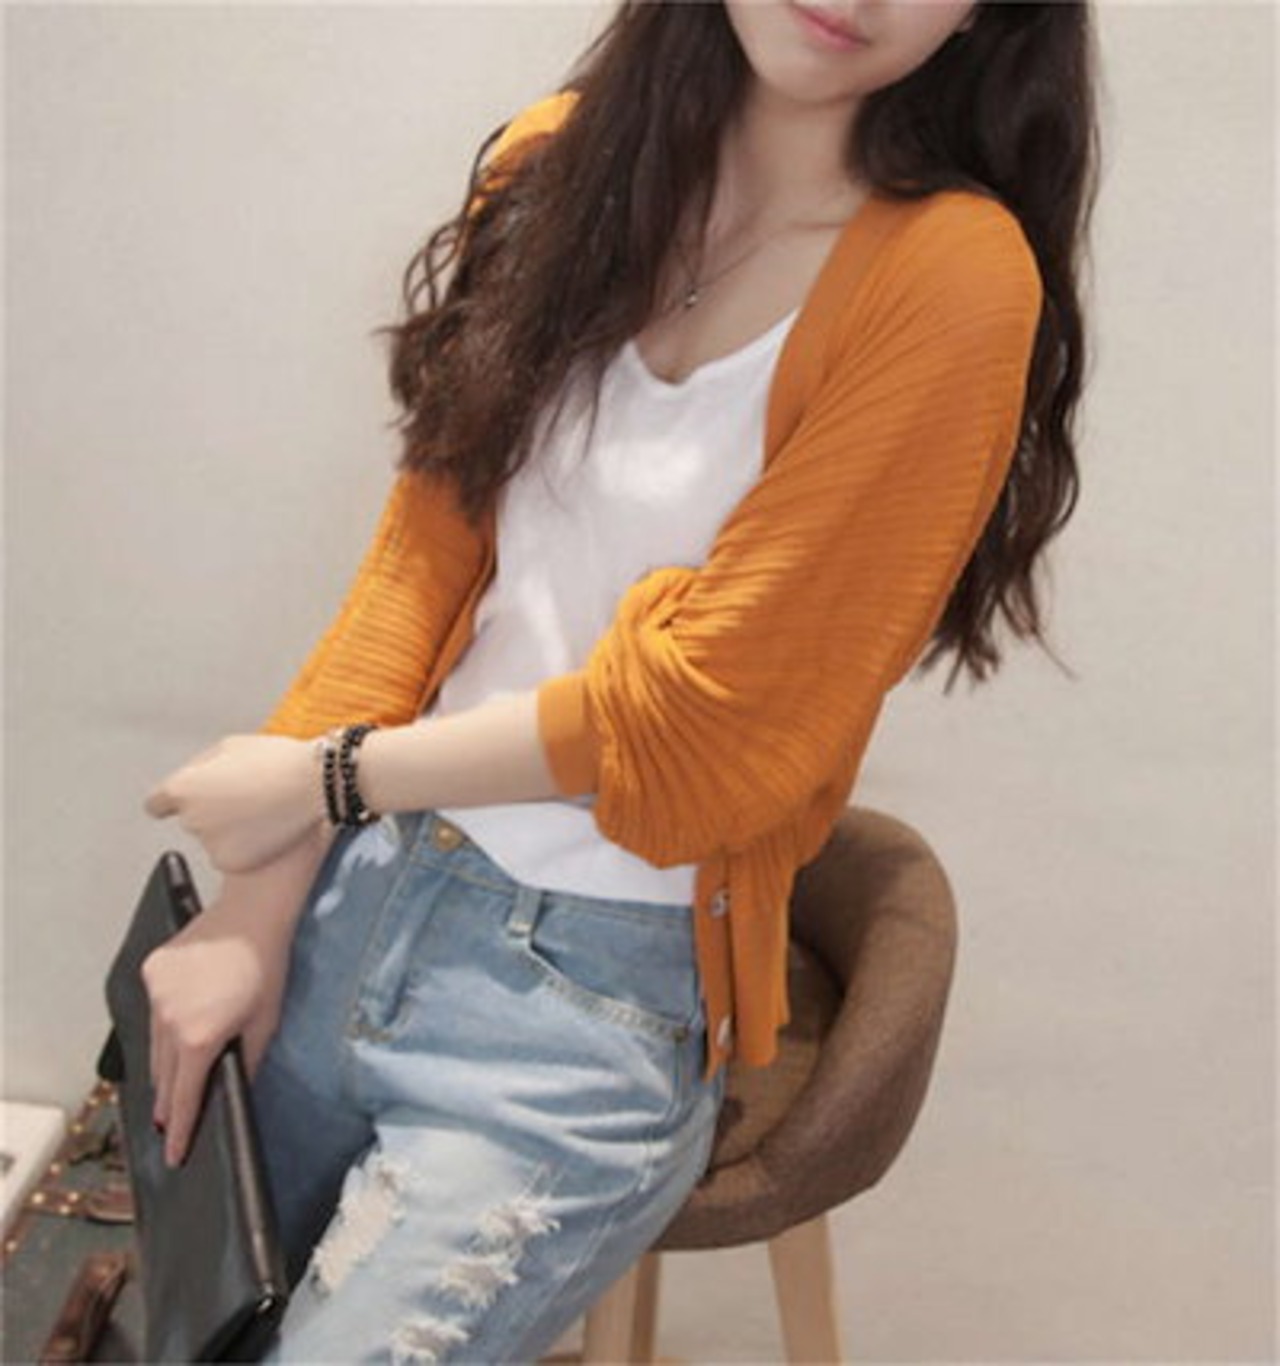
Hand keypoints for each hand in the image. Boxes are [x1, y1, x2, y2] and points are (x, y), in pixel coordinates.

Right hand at [142, 890, 292, 1168]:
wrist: (252, 914)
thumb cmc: (266, 966)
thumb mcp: (266, 1023)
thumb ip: (247, 1063)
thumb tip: (235, 1089)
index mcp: (199, 1038)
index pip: (183, 1097)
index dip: (180, 1129)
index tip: (174, 1154)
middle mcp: (169, 1020)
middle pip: (164, 1073)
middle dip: (169, 1098)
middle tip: (171, 1121)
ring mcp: (156, 994)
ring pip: (154, 1042)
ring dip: (165, 1060)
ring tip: (172, 1080)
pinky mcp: (151, 971)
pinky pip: (155, 1007)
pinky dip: (165, 1019)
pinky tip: (180, 1020)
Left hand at [144, 735, 320, 872]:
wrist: (314, 784)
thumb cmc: (276, 760)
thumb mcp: (231, 745)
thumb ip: (202, 765)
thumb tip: (194, 778)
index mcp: (183, 788)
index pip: (156, 804)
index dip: (171, 802)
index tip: (187, 802)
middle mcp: (190, 819)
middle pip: (191, 819)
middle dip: (212, 811)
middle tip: (245, 796)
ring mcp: (210, 844)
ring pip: (213, 838)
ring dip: (229, 829)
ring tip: (262, 809)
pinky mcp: (231, 862)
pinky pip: (231, 855)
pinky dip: (245, 847)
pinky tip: (266, 828)